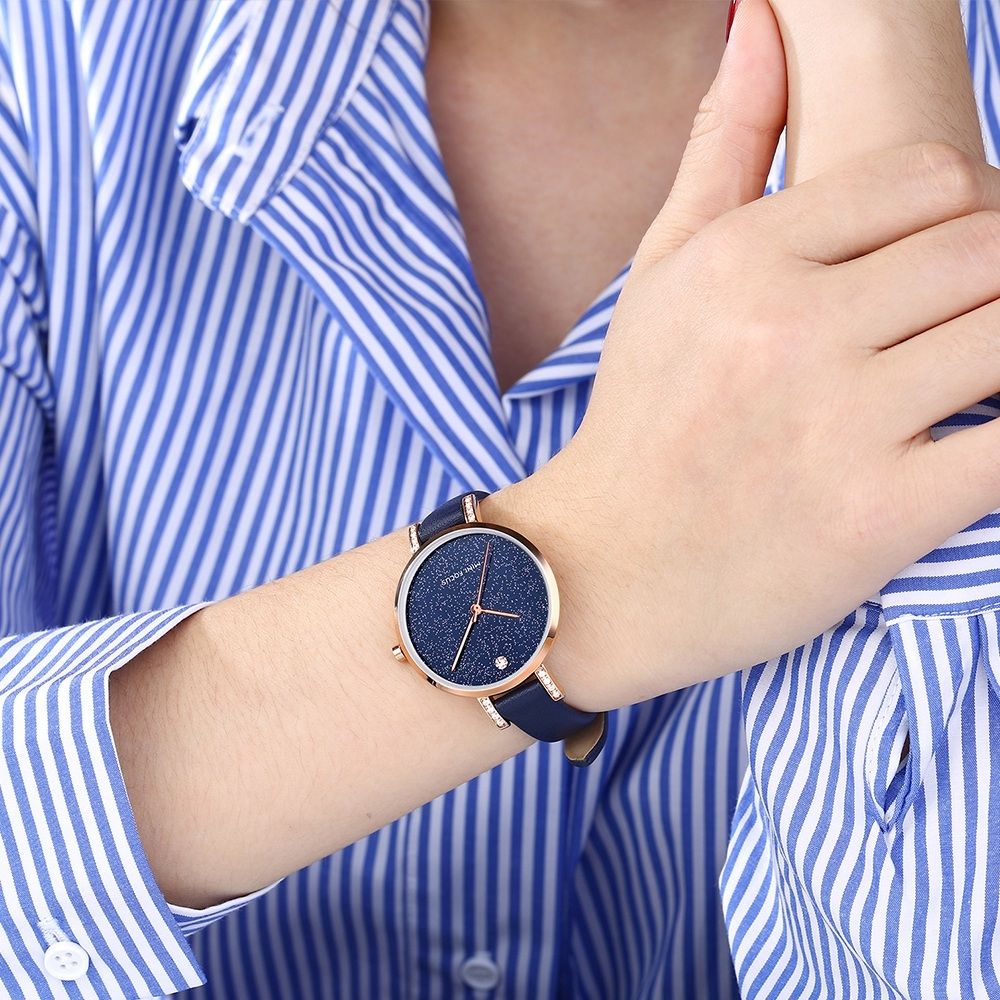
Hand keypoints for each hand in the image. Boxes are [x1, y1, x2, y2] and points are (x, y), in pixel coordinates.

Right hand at [499, 0, 999, 710]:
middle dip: (981, 289)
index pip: (930, 178)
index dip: (950, 221)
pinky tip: (963, 442)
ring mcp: (840, 422)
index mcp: (744, 258)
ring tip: (942, 389)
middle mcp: (792, 327)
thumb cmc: (639, 420)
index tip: (923, 277)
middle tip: (938, 336)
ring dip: (995, 361)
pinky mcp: (880, 516)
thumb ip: (725, 146)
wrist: (606, 572)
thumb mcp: (663, 277)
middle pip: (987, 248)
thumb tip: (761, 15)